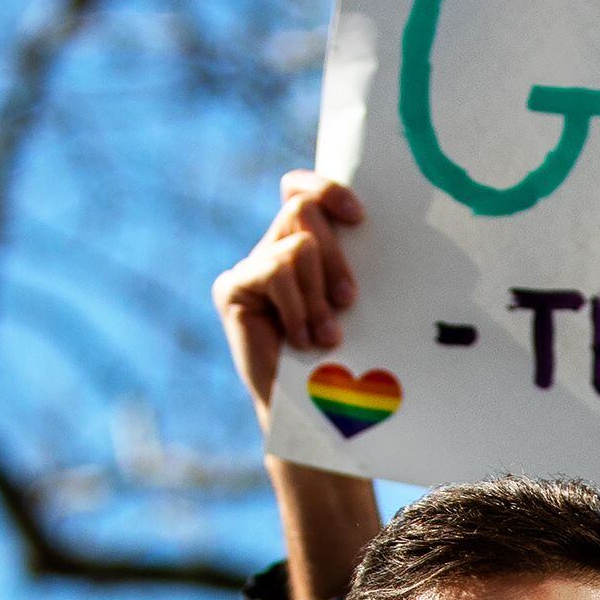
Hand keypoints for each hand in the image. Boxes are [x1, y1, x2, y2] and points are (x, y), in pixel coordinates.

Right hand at [216, 170, 365, 409]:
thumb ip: (350, 264)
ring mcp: (249, 268)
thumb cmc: (342, 358)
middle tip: (349, 302)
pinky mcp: (232, 287)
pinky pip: (275, 272)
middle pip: (304, 211)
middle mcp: (271, 248)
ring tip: (326, 335)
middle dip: (335, 257)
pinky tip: (301, 339)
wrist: (308, 411)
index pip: (302, 189)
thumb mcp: (351, 302)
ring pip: (296, 245)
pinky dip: (297, 306)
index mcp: (303, 244)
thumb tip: (368, 227)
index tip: (359, 217)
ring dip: (318, 293)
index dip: (327, 189)